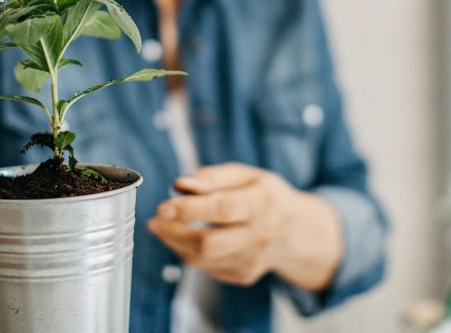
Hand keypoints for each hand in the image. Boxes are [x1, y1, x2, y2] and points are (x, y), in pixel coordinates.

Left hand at [147, 162, 342, 289]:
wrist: (296, 232)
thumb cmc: (265, 197)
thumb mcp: (246, 175)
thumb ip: (212, 177)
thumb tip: (180, 184)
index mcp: (262, 204)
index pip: (223, 209)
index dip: (189, 209)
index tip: (163, 207)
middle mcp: (259, 235)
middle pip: (209, 243)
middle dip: (173, 233)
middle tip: (153, 222)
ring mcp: (252, 260)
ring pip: (203, 259)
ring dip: (175, 243)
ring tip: (163, 227)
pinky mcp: (243, 275)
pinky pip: (206, 267)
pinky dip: (189, 252)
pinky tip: (186, 238)